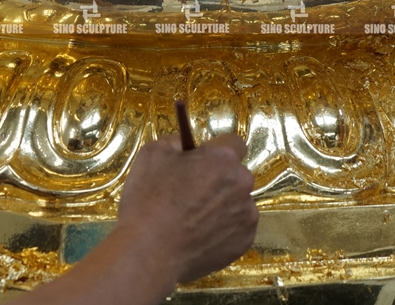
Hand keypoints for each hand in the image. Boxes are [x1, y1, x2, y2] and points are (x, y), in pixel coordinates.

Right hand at [116, 134, 258, 283]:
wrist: (149, 253)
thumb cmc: (149, 201)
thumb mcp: (152, 154)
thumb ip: (176, 141)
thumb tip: (185, 144)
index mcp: (223, 159)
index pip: (234, 143)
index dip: (216, 150)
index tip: (202, 161)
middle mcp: (242, 184)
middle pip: (236, 174)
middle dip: (219, 179)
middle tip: (191, 192)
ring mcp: (246, 214)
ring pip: (237, 202)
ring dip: (222, 205)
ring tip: (192, 219)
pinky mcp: (244, 241)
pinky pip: (237, 228)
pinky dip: (223, 230)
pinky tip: (199, 236)